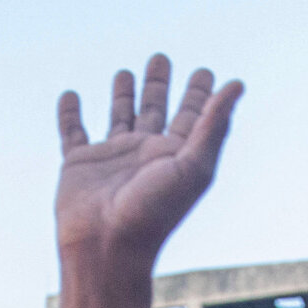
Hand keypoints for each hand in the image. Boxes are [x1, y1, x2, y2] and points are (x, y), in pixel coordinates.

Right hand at [56, 56, 242, 266]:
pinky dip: (69, 114)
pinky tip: (71, 96)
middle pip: (154, 110)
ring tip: (125, 72)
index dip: (199, 94)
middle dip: (158, 84)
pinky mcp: (78, 164)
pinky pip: (72, 132)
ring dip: (122, 95)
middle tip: (161, 58)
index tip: (206, 72)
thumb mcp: (193, 167)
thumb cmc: (153, 214)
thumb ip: (213, 125)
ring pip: (118, 117)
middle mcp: (145, 155)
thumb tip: (238, 84)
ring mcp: (112, 158)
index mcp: (174, 156)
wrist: (107, 249)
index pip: (191, 117)